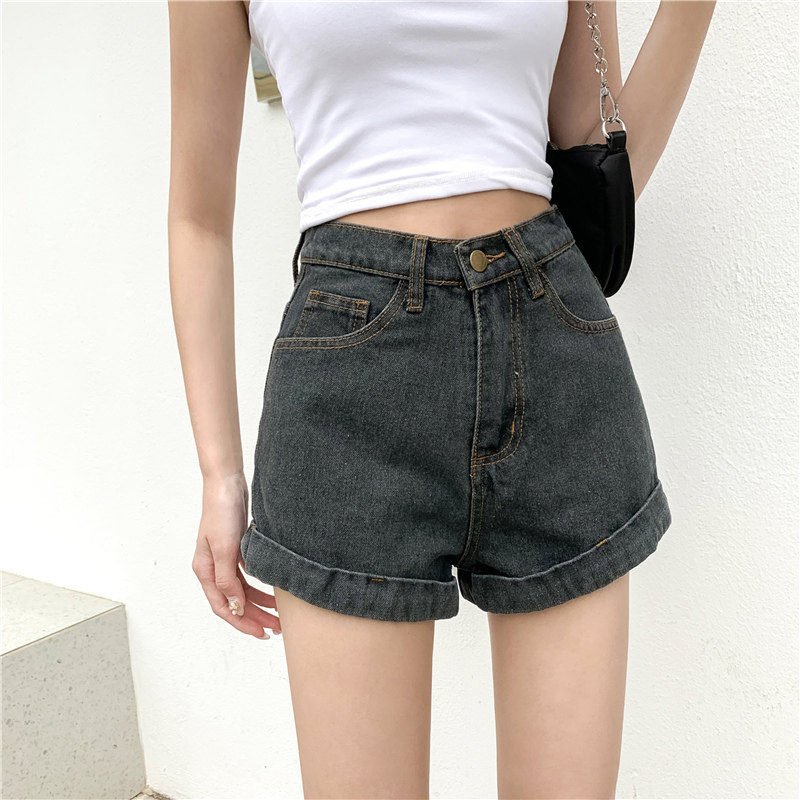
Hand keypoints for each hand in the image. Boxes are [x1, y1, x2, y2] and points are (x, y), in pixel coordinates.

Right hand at [192, 472, 281, 638]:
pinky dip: (259, 584)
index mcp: (205, 570)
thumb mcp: (224, 547)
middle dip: (254, 616)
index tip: (262, 633)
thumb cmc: (222, 511)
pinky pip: (247, 574)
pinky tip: (273, 589)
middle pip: (234, 601)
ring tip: (278, 613)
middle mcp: (212, 567)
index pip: (223, 607)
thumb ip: (227, 578)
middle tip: (276, 628)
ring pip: (242, 589)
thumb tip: (235, 606)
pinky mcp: (236, 548)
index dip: (242, 622)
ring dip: (259, 602)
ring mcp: (224, 558)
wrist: (227, 482)